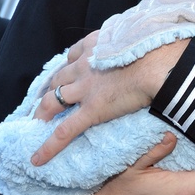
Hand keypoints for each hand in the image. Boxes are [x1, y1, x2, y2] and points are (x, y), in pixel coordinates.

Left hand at [31, 31, 188, 165]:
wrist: (159, 62)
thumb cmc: (158, 46)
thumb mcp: (142, 34)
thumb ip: (134, 40)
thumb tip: (147, 40)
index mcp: (96, 45)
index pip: (74, 54)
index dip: (68, 64)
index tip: (67, 70)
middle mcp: (84, 65)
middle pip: (58, 78)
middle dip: (48, 88)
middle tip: (41, 98)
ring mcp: (85, 89)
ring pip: (52, 101)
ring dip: (41, 112)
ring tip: (35, 123)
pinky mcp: (91, 110)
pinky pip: (65, 131)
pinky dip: (49, 146)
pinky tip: (37, 159)